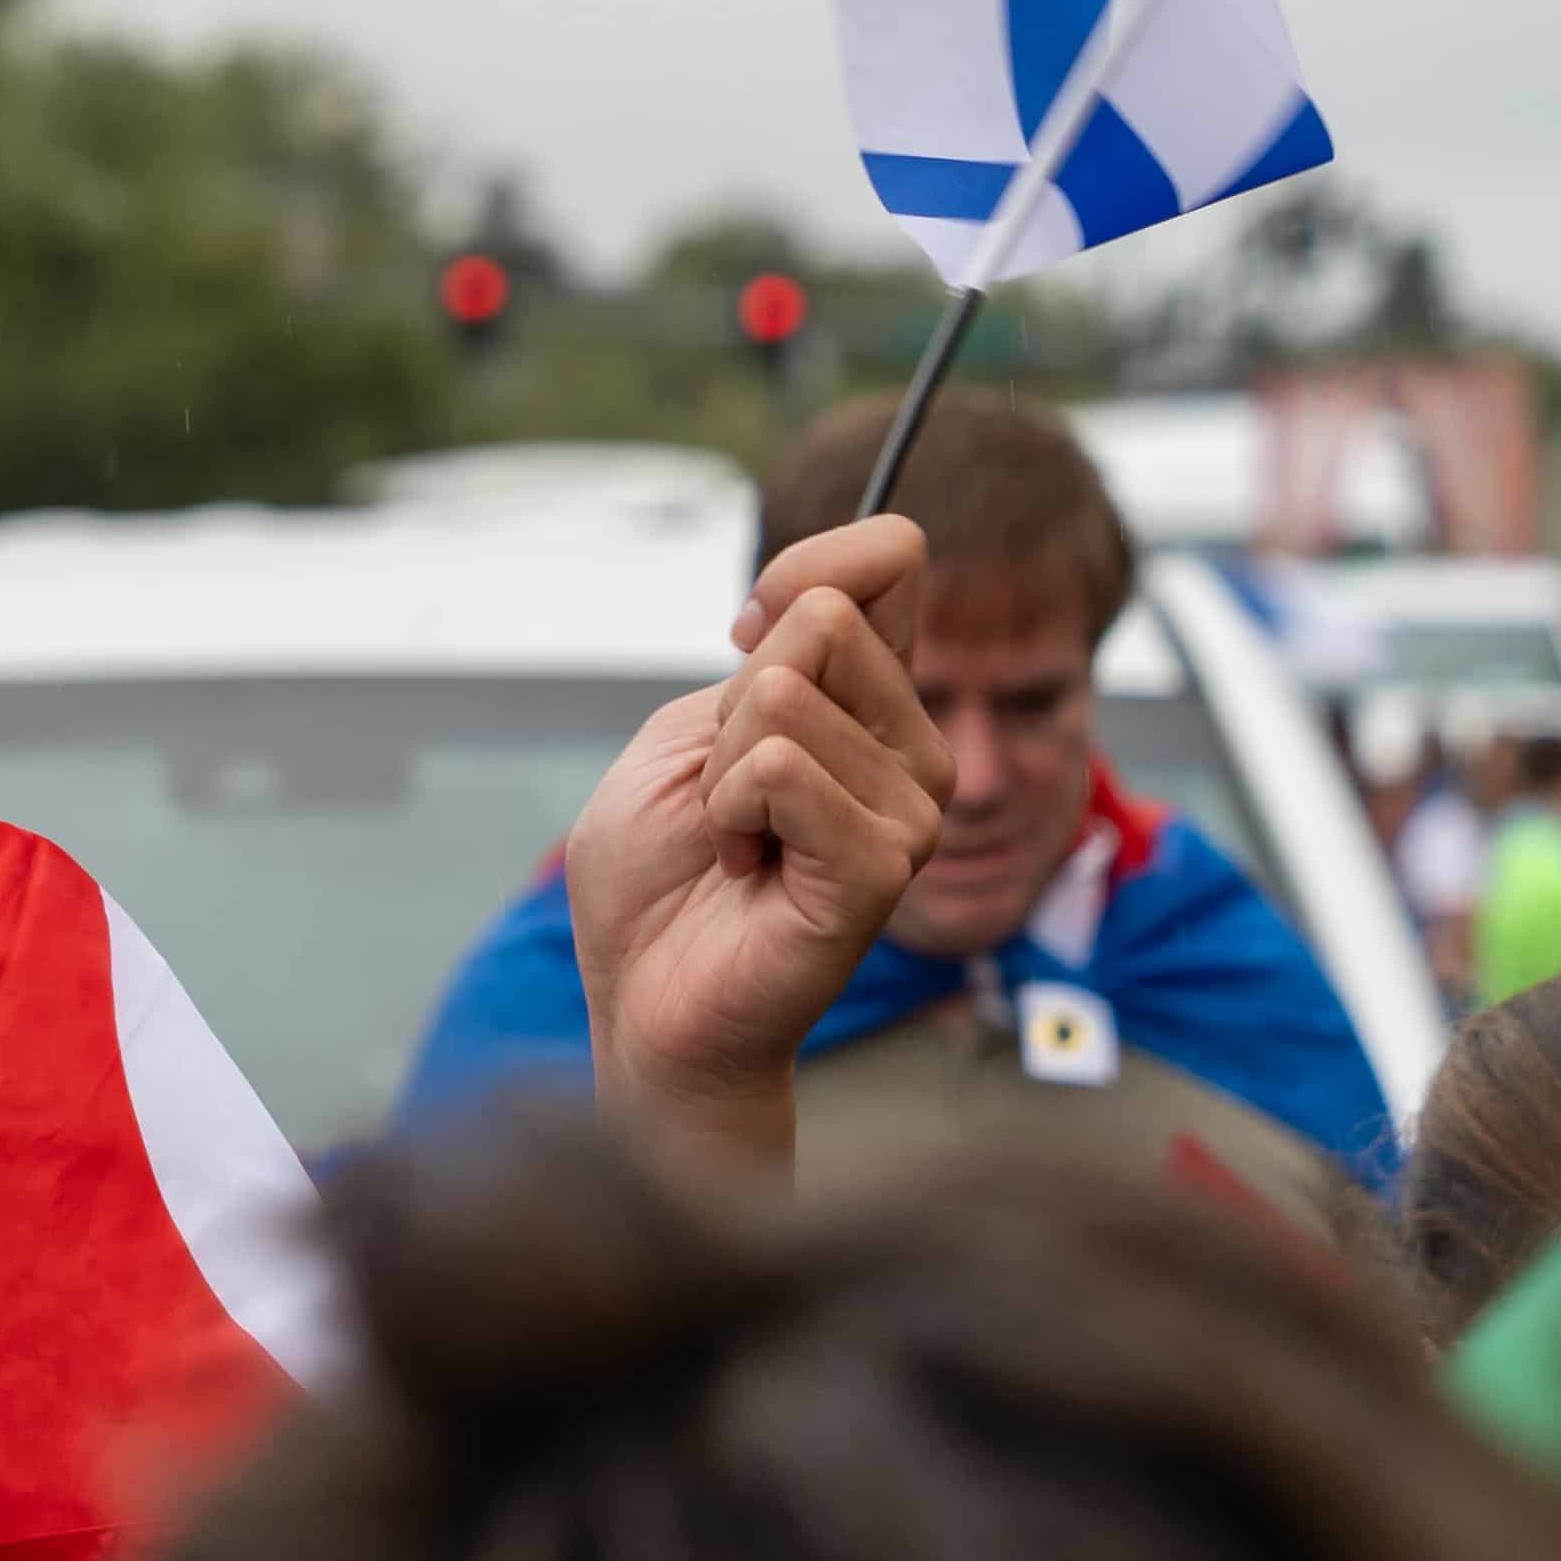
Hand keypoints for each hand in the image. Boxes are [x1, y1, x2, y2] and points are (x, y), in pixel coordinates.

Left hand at [562, 514, 953, 1180]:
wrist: (649, 1001)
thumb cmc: (660, 878)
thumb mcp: (683, 736)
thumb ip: (760, 658)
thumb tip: (810, 599)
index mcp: (867, 698)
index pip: (886, 558)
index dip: (804, 566)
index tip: (745, 628)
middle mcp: (911, 745)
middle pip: (818, 618)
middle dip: (727, 706)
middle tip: (725, 798)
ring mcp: (910, 807)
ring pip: (780, 697)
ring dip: (719, 777)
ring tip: (736, 846)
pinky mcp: (885, 865)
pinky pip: (780, 771)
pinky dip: (727, 818)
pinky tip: (747, 874)